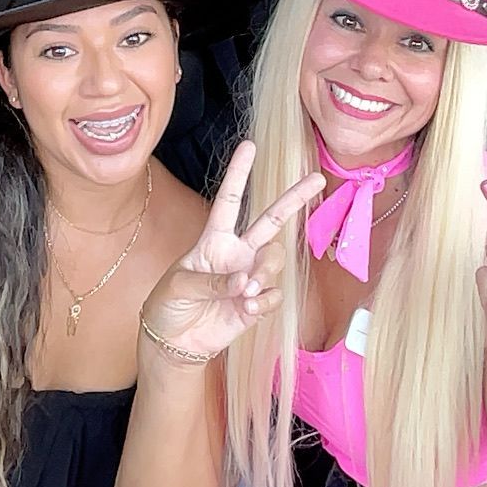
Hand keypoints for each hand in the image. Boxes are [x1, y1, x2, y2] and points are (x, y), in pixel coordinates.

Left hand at [141, 141, 324, 359]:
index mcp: (214, 239)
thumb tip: (245, 281)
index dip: (239, 172)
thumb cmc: (169, 303)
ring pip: (275, 259)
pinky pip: (273, 294)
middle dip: (294, 198)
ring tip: (246, 292)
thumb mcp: (179, 285)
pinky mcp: (256, 303)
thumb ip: (213, 281)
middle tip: (317, 178)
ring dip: (265, 272)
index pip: (229, 199)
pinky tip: (247, 307)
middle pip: (271, 220)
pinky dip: (264, 299)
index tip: (249, 145)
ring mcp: (249, 277)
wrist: (174, 341)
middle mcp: (237, 253)